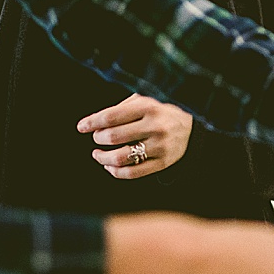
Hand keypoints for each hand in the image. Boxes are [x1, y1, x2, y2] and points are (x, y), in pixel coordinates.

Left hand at [77, 94, 192, 178]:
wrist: (192, 127)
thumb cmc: (160, 110)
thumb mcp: (145, 100)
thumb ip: (121, 108)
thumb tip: (93, 122)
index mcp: (148, 107)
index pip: (111, 116)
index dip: (92, 122)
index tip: (81, 127)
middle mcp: (155, 127)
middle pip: (113, 137)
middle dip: (98, 138)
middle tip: (96, 138)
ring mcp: (160, 147)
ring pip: (121, 158)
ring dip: (103, 158)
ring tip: (98, 154)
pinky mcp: (163, 163)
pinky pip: (133, 173)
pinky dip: (115, 172)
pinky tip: (109, 166)